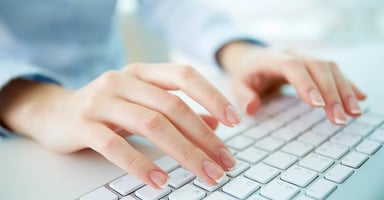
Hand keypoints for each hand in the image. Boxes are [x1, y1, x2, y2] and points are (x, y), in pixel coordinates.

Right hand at [0, 63, 239, 187]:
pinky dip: (140, 164)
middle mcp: (122, 81)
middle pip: (173, 107)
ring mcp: (101, 101)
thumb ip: (175, 110)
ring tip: (204, 173)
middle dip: (204, 137)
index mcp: (142, 73)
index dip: (212, 96)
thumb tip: (214, 125)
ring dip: (183, 152)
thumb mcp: (141, 103)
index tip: (234, 121)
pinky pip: (115, 145)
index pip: (184, 76)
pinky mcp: (82, 125)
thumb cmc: (106, 108)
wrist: (53, 112)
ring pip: (151, 124)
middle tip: (224, 162)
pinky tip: (160, 180)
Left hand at [217, 41, 366, 124]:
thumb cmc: (246, 74)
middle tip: (339, 118)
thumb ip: (243, 95)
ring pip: (331, 68)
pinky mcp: (315, 63)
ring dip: (344, 90)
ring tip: (353, 113)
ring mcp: (306, 56)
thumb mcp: (237, 84)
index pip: (292, 66)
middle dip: (331, 93)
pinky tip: (359, 98)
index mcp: (271, 58)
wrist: (253, 59)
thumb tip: (251, 107)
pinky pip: (335, 71)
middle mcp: (292, 53)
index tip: (318, 105)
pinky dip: (347, 85)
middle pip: (317, 67)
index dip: (306, 84)